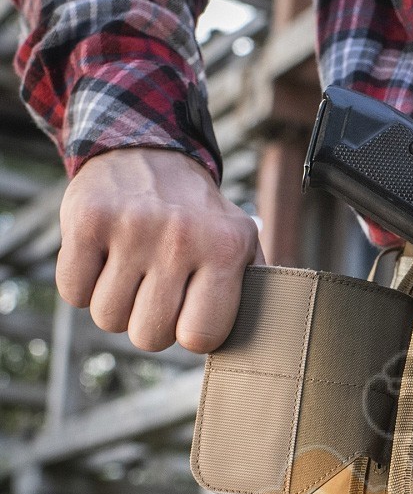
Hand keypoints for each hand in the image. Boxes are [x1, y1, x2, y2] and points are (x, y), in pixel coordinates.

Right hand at [56, 148, 263, 352]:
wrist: (149, 152)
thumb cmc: (201, 217)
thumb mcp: (242, 243)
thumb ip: (253, 291)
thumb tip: (260, 341)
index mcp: (225, 250)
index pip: (200, 336)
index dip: (190, 335)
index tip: (190, 315)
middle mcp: (181, 237)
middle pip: (148, 335)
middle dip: (150, 325)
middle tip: (158, 292)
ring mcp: (131, 227)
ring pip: (107, 318)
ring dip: (116, 305)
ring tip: (133, 272)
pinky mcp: (87, 220)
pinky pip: (72, 293)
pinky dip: (83, 286)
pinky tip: (104, 260)